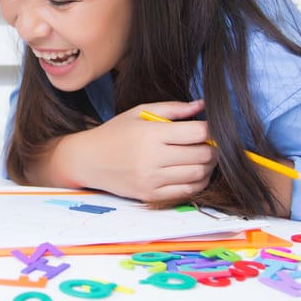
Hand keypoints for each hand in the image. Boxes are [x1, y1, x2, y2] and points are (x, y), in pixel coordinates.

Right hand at [53, 100, 215, 204]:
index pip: (198, 132)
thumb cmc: (115, 133)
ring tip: (202, 157)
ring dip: (208, 166)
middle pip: (203, 155)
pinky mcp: (151, 195)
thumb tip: (202, 105)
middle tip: (209, 144)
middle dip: (213, 148)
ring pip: (199, 174)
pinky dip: (197, 182)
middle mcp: (153, 158)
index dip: (210, 129)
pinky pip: (187, 191)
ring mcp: (152, 179)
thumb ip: (173, 108)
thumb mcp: (139, 113)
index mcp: (151, 133)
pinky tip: (192, 172)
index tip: (207, 128)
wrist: (88, 160)